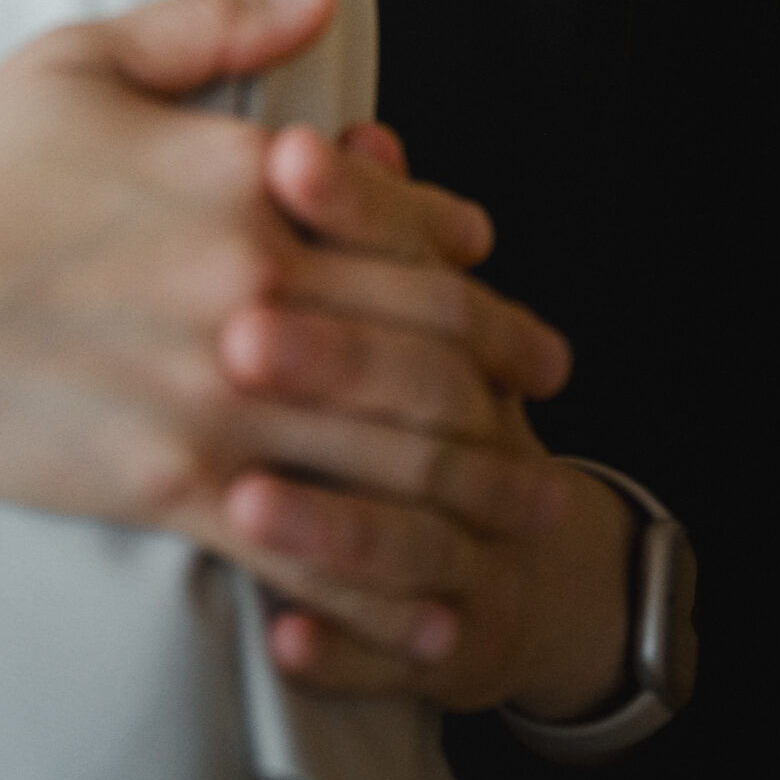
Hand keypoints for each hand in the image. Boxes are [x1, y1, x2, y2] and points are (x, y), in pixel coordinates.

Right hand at [0, 0, 554, 530]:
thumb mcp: (86, 58)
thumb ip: (215, 27)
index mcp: (244, 180)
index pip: (397, 218)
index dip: (461, 249)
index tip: (496, 266)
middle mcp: (255, 290)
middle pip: (423, 339)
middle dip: (501, 365)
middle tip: (546, 382)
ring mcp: (222, 396)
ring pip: (390, 445)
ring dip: (473, 474)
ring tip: (522, 493)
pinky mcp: (174, 485)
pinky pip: (308, 540)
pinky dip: (382, 573)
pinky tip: (429, 595)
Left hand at [213, 120, 633, 719]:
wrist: (540, 536)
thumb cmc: (431, 384)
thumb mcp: (417, 287)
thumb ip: (378, 210)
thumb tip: (365, 132)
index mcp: (448, 326)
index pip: (411, 250)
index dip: (353, 203)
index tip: (282, 158)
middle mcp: (465, 426)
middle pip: (412, 382)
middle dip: (331, 358)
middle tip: (240, 331)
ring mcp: (467, 537)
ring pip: (403, 527)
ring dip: (327, 518)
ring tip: (244, 499)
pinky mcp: (453, 636)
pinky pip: (396, 647)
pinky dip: (346, 644)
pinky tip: (286, 641)